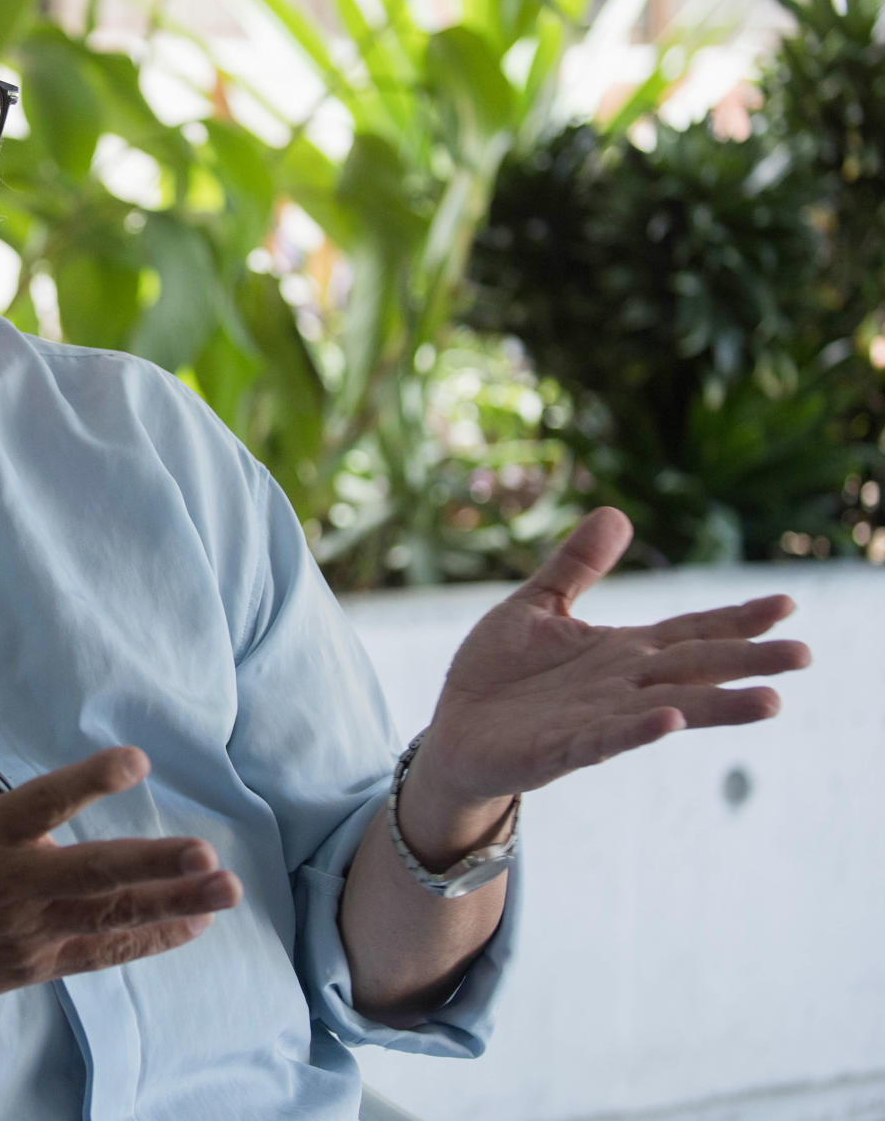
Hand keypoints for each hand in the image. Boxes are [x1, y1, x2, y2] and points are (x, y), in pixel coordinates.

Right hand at [0, 654, 241, 1005]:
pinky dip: (149, 939)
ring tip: (226, 889)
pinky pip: (102, 952)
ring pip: (110, 919)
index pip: (43, 803)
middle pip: (93, 875)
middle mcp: (9, 887)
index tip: (136, 760)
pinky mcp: (34, 965)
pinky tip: (194, 923)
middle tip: (207, 854)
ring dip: (172, 904)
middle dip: (154, 866)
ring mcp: (26, 932)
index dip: (90, 781)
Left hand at [414, 507, 810, 815]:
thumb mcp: (536, 606)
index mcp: (620, 650)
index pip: (689, 631)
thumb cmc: (498, 674)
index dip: (735, 619)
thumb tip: (617, 511)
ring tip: (770, 701)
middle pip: (694, 668)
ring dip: (717, 707)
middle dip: (748, 661)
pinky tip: (670, 721)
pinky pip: (605, 739)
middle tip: (805, 653)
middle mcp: (620, 685)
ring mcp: (596, 718)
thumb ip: (577, 565)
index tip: (787, 604)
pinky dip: (638, 730)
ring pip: (668, 710)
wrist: (454, 733)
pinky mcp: (562, 748)